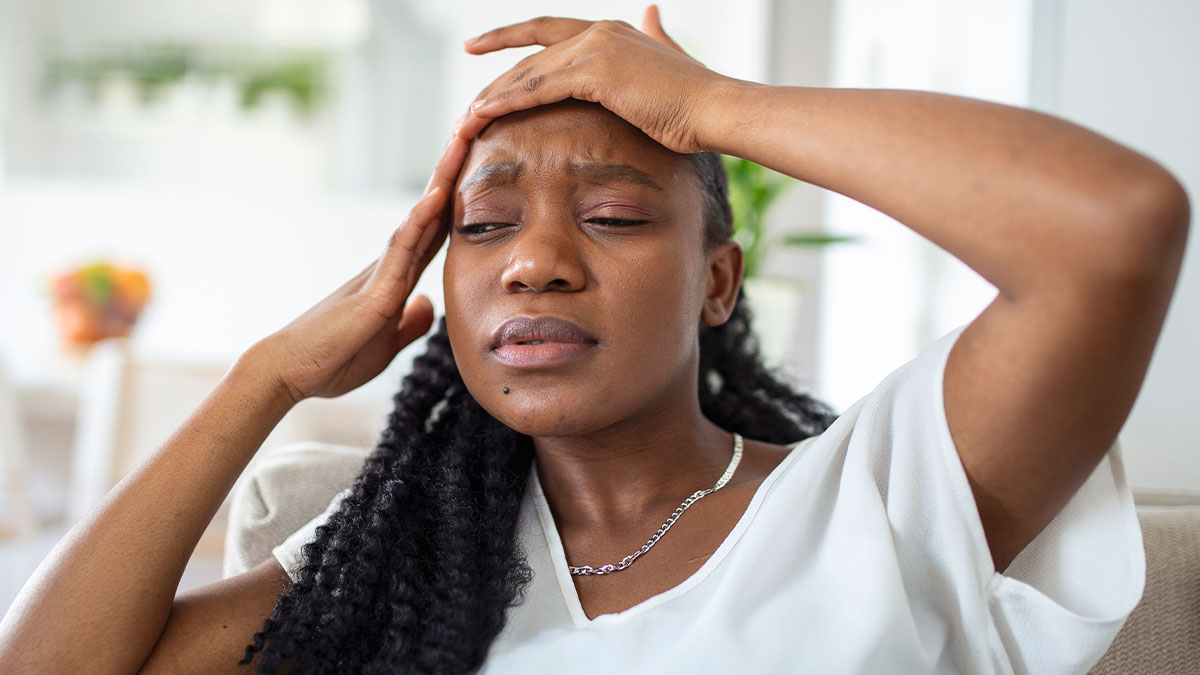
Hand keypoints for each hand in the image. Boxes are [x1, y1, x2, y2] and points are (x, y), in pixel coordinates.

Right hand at [254, 134, 469, 402]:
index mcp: (395, 279)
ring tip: (463, 139)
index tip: (477, 167)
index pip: (434, 232)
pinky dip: (420, 220)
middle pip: (430, 212)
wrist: (288, 373)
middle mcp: (388, 266)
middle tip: (474, 125)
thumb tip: (427, 305)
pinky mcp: (374, 292)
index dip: (457, 202)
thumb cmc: (331, 359)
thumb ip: (408, 323)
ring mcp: (381, 274)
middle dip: (453, 172)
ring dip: (442, 179)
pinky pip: (401, 249)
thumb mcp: (385, 344)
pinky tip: (438, 195)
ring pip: (419, 217)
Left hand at [458, 6, 731, 152]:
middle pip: (531, 57)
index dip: (510, 37)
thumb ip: (656, 36)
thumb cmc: (695, 100)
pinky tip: (484, 115)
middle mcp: (597, 32)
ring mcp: (595, 49)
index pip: (547, 33)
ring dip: (493, 97)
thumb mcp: (670, 58)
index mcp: (609, 31)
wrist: (716, 110)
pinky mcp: (594, 73)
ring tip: (466, 119)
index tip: (476, 43)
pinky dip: (508, 102)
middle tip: (466, 106)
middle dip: (495, 82)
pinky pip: (538, 89)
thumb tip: (653, 12)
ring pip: (529, 73)